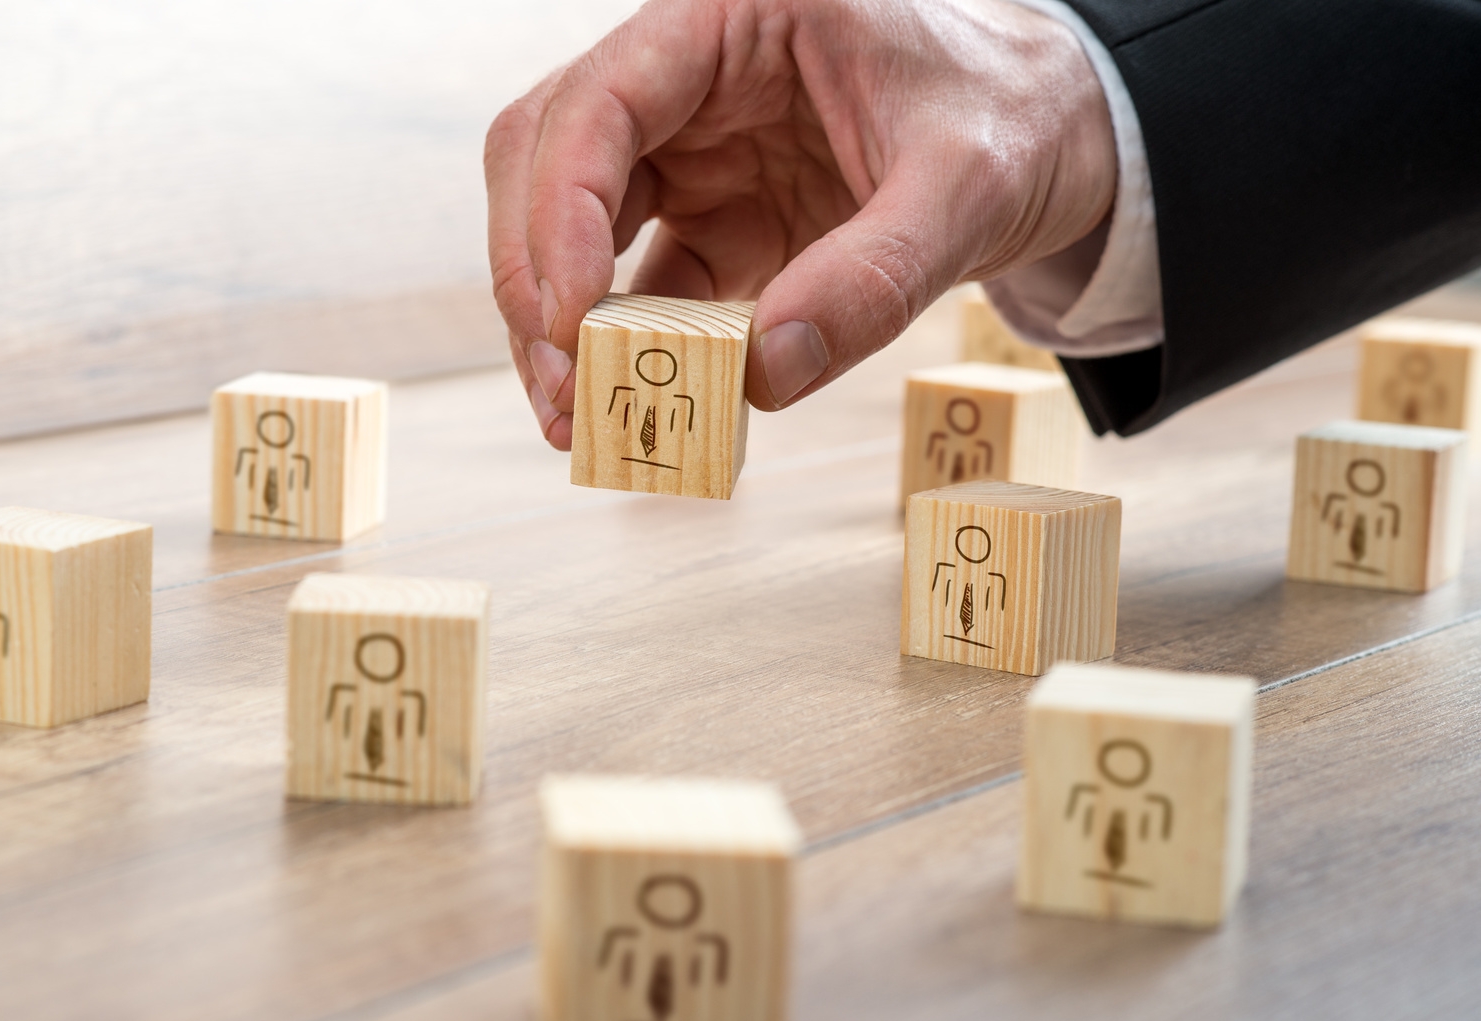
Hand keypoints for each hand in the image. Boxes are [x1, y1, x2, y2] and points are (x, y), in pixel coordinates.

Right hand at [485, 0, 1115, 448]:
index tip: (570, 317)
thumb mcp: (966, 186)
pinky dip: (621, 349)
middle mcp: (686, 80)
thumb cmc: (1009, 116)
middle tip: (561, 386)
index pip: (599, 100)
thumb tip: (762, 376)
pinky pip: (636, 287)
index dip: (558, 207)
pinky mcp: (708, 222)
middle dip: (534, 276)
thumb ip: (873, 276)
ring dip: (560, 325)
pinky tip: (625, 409)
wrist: (1047, 136)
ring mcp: (689, 155)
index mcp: (730, 18)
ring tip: (576, 419)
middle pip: (546, 160)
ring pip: (568, 227)